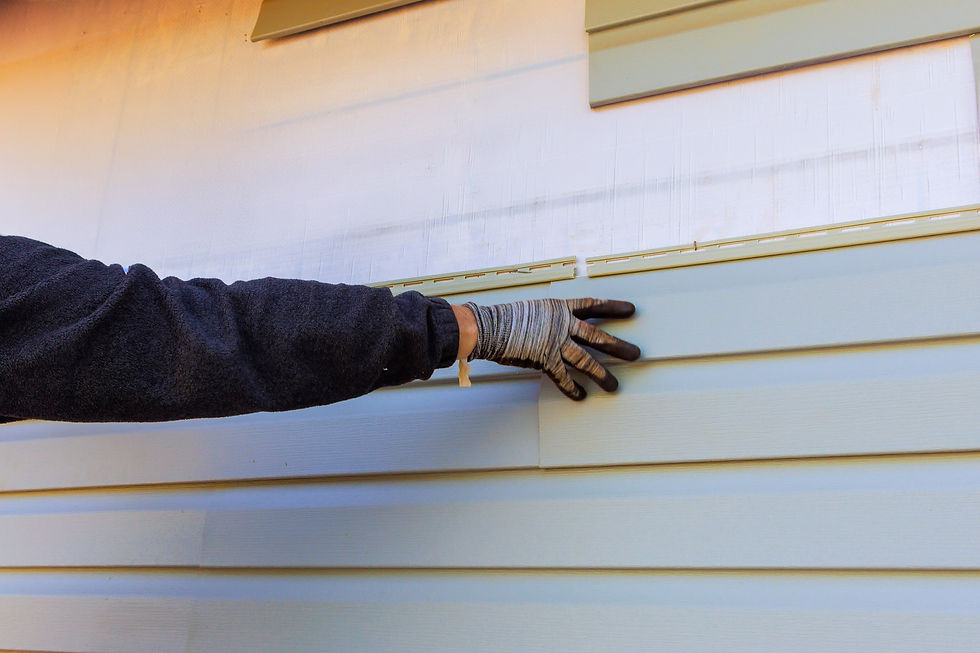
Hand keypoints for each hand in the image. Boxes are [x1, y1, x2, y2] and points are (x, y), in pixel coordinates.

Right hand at [462, 298, 640, 399]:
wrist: (491, 327)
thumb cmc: (505, 318)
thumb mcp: (532, 310)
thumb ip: (547, 319)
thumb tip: (551, 326)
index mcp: (560, 308)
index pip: (593, 306)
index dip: (613, 307)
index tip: (631, 310)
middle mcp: (562, 325)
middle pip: (597, 337)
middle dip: (618, 347)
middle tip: (635, 354)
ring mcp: (556, 343)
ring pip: (586, 360)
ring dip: (601, 374)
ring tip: (614, 385)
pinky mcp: (546, 360)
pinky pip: (563, 377)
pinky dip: (572, 388)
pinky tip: (581, 395)